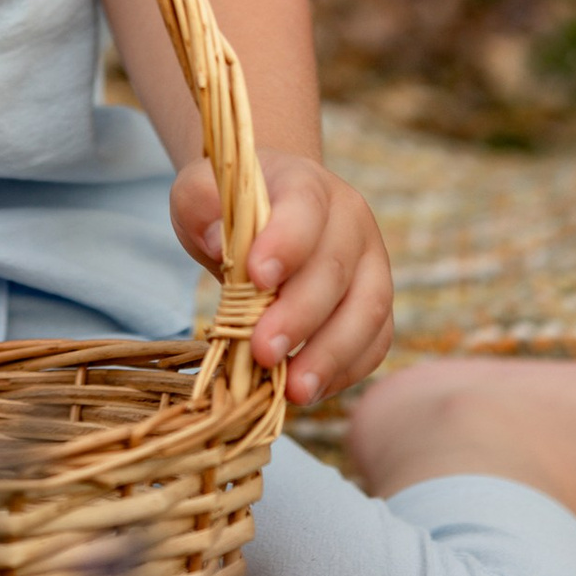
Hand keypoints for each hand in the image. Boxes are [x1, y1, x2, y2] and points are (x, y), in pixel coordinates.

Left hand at [168, 145, 393, 408]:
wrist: (270, 210)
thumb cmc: (233, 207)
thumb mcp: (200, 192)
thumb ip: (200, 205)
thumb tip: (218, 244)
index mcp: (308, 184)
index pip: (305, 208)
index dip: (286, 243)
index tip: (256, 277)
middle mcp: (351, 222)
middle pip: (335, 270)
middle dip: (299, 316)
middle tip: (262, 351)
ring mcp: (371, 264)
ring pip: (367, 311)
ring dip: (331, 355)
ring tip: (293, 390)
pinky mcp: (376, 306)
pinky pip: (375, 342)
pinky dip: (345, 371)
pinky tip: (308, 390)